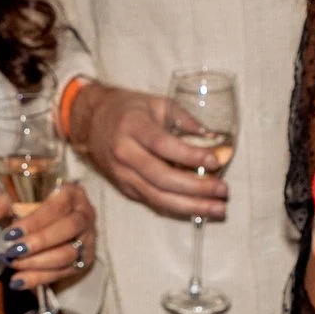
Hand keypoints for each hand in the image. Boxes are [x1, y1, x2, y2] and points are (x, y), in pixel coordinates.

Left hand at [0, 181, 96, 287]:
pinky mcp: (84, 260)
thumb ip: (3, 203)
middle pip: (68, 229)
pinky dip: (40, 278)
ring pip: (67, 254)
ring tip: (13, 265)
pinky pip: (64, 273)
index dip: (35, 221)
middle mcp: (85, 215)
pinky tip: (19, 282)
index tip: (11, 233)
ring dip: (37, 263)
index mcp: (72, 193)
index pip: (57, 206)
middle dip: (39, 243)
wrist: (54, 217)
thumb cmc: (36, 203)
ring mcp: (88, 239)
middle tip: (12, 252)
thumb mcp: (19, 196)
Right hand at [69, 83, 230, 220]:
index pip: (163, 145)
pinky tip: (199, 210)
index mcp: (133, 127)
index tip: (215, 161)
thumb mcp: (157, 103)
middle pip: (161, 178)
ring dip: (190, 207)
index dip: (190, 155)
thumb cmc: (129, 110)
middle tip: (222, 192)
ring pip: (157, 197)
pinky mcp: (125, 189)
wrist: (91, 123)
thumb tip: (214, 138)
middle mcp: (124, 153)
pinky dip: (178, 208)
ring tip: (217, 209)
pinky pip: (153, 202)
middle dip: (195, 188)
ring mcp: (123, 175)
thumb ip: (186, 119)